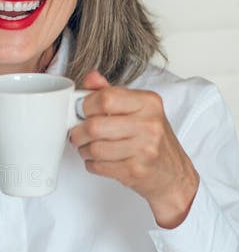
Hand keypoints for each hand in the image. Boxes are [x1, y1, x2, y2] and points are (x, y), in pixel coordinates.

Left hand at [69, 71, 198, 228]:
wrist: (173, 173)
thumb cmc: (152, 139)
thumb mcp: (138, 109)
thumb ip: (112, 93)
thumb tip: (90, 78)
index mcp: (149, 102)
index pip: (105, 98)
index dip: (85, 106)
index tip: (82, 111)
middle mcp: (149, 124)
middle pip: (95, 125)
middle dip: (78, 132)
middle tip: (78, 133)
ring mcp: (144, 149)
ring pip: (94, 148)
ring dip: (84, 150)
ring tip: (89, 148)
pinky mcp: (136, 170)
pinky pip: (98, 166)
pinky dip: (92, 164)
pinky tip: (99, 160)